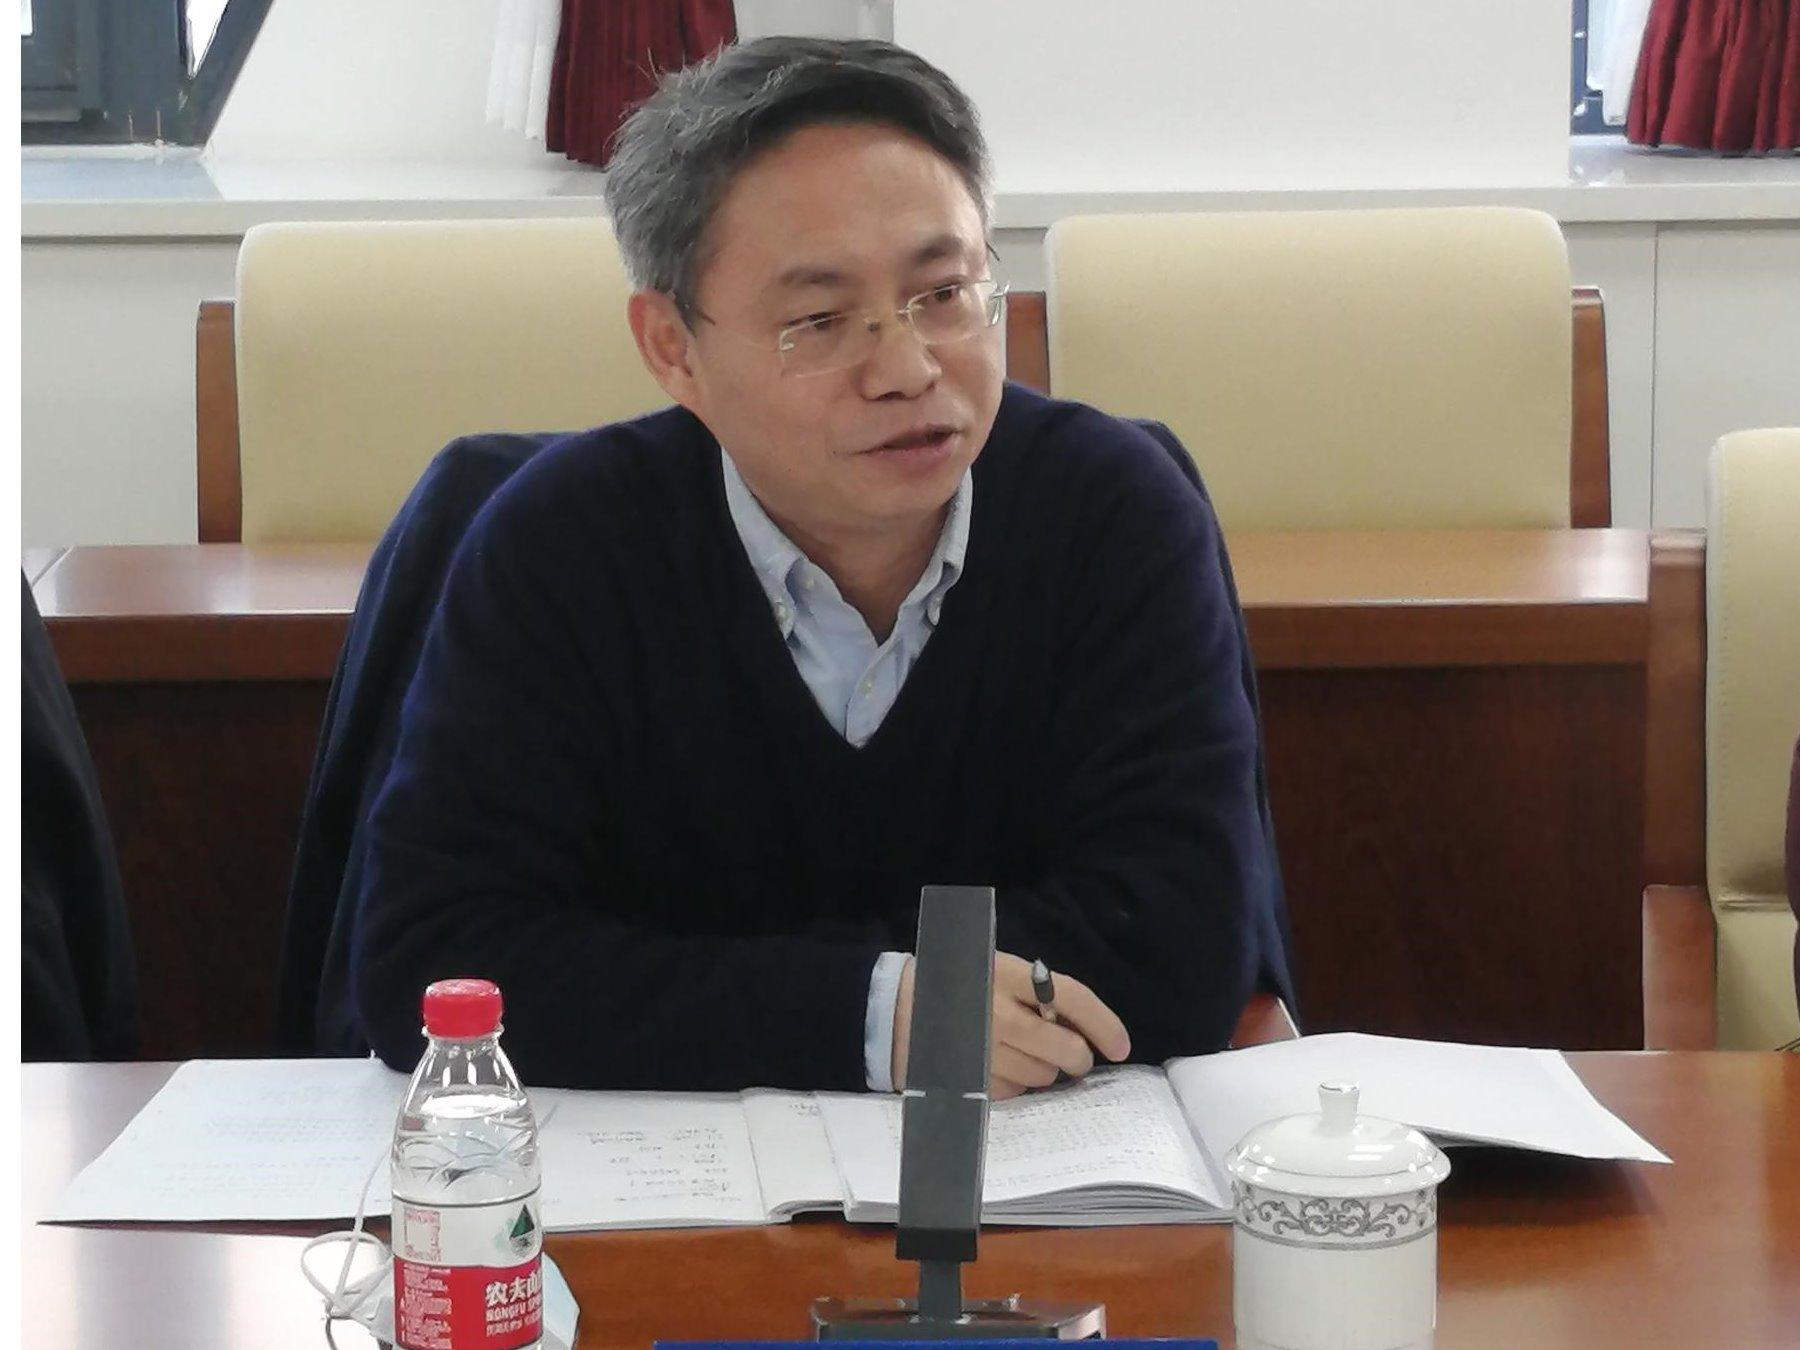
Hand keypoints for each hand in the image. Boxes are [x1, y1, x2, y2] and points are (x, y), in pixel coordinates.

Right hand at [890, 951, 1130, 1098]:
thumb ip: (1036, 993)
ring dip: (1045, 1070)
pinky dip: (1016, 1083)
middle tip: (1075, 1057)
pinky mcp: (971, 1080)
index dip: (1104, 1023)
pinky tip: (997, 1065)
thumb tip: (1080, 1028)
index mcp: (1008, 975)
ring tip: (1020, 1052)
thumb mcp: (996, 971)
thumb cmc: (956, 984)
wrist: (892, 1008)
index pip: (1072, 998)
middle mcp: (999, 1013)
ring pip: (1043, 1076)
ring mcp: (985, 1051)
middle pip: (1065, 1048)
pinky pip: (1015, 1091)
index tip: (1121, 1046)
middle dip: (1078, 1058)